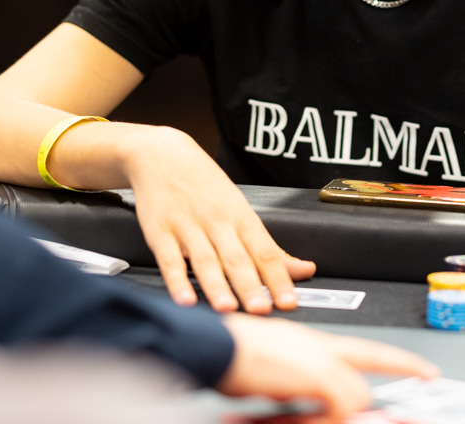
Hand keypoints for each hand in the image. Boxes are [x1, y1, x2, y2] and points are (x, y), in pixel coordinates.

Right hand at [123, 126, 315, 312]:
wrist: (163, 154)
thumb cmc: (205, 185)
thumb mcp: (241, 210)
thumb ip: (269, 248)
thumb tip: (304, 270)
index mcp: (241, 218)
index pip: (266, 251)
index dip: (279, 278)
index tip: (289, 301)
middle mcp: (217, 222)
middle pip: (237, 258)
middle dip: (250, 286)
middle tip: (262, 309)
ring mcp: (188, 226)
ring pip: (205, 260)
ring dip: (216, 286)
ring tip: (227, 308)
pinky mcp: (160, 231)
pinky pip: (169, 259)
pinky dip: (176, 281)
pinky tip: (184, 298)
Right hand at [219, 313, 438, 419]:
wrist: (213, 345)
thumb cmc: (227, 354)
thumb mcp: (269, 370)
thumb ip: (295, 383)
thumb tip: (305, 401)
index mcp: (310, 342)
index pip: (366, 349)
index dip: (399, 359)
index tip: (425, 370)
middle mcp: (319, 345)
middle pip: (372, 358)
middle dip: (400, 368)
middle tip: (424, 376)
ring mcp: (318, 358)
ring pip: (357, 391)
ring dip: (343, 412)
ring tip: (309, 414)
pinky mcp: (315, 374)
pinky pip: (342, 404)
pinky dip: (332, 418)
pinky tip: (308, 418)